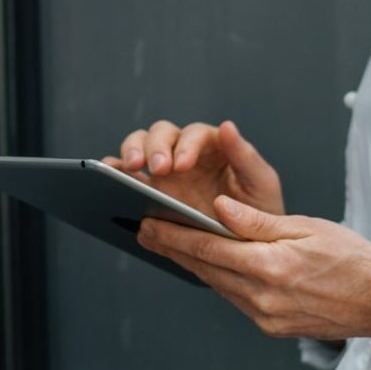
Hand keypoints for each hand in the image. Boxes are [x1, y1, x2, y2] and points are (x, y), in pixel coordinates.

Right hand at [104, 119, 283, 218]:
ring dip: (131, 153)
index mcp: (213, 146)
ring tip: (129, 171)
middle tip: (156, 169)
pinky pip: (126, 175)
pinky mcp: (150, 190)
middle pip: (161, 134)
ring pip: (140, 147)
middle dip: (155, 147)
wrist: (249, 243)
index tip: (182, 164)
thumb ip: (245, 156)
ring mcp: (164, 171)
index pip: (195, 134)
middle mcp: (185, 152)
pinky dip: (114, 173)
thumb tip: (228, 125)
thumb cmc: (258, 209)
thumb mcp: (261, 183)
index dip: (186, 146)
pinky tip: (109, 184)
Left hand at [138, 195, 370, 341]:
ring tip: (169, 246)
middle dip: (173, 249)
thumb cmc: (352, 258)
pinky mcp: (272, 326)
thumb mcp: (306, 228)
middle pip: (206, 270)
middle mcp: (263, 297)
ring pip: (218, 285)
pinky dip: (219, 280)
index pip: (209, 249)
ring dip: (192, 266)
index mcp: (271, 267)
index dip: (174, 236)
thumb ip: (258, 222)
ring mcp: (266, 317)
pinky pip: (236, 298)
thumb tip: (219, 209)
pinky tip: (208, 267)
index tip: (148, 224)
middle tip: (145, 232)